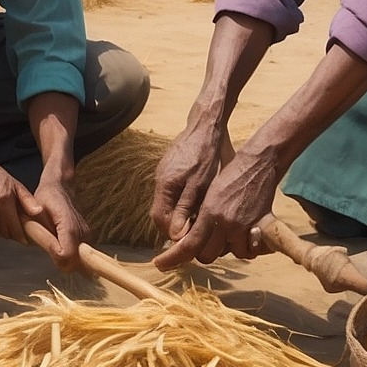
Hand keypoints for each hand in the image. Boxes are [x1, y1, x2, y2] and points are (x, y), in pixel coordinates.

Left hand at [31, 179, 90, 271]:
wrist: (60, 189)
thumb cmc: (46, 200)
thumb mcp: (37, 213)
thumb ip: (42, 234)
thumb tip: (54, 251)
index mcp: (70, 226)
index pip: (66, 256)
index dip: (54, 256)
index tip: (46, 244)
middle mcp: (83, 234)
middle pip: (73, 263)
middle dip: (59, 260)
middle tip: (49, 245)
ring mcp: (88, 237)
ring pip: (77, 262)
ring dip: (64, 258)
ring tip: (54, 241)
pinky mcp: (89, 240)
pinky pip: (79, 256)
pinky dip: (69, 254)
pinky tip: (61, 242)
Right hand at [150, 119, 228, 244]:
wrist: (205, 126)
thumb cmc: (206, 156)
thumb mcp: (199, 186)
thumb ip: (185, 209)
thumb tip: (175, 234)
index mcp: (164, 186)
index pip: (160, 220)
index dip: (173, 234)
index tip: (189, 240)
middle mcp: (160, 181)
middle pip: (161, 213)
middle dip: (175, 226)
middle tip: (195, 231)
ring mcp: (164, 173)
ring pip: (167, 202)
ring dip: (179, 214)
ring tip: (197, 218)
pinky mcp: (170, 168)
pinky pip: (171, 191)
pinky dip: (181, 201)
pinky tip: (196, 200)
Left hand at [154, 145, 280, 269]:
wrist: (258, 165)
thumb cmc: (231, 176)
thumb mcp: (209, 194)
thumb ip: (200, 217)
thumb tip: (184, 236)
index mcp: (208, 212)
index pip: (189, 244)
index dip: (174, 258)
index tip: (161, 264)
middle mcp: (224, 222)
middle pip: (207, 255)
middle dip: (204, 253)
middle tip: (207, 242)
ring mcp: (242, 227)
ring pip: (230, 254)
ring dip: (227, 248)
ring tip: (229, 233)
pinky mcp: (260, 228)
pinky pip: (248, 251)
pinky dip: (245, 247)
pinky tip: (244, 235)